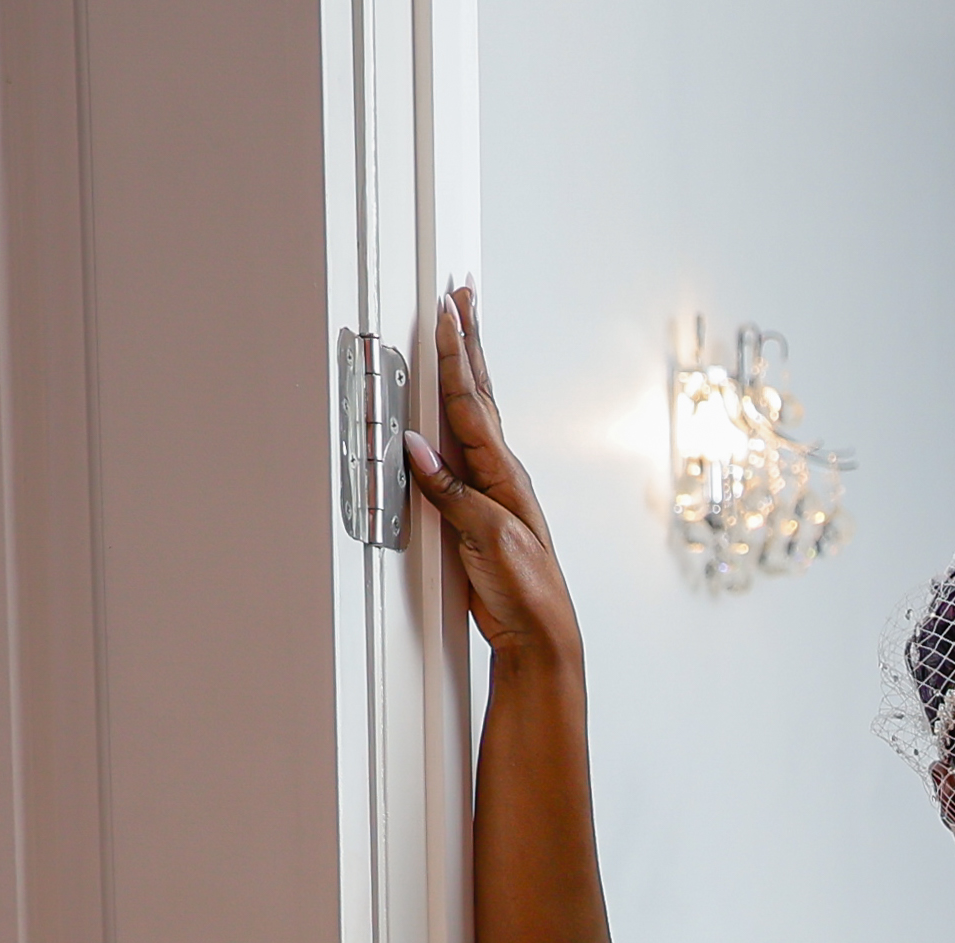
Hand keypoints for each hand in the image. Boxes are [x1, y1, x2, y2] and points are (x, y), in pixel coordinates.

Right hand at [400, 287, 581, 672]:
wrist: (541, 636)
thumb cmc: (525, 592)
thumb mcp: (487, 538)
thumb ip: (451, 492)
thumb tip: (414, 448)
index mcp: (504, 474)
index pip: (473, 401)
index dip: (457, 354)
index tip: (447, 310)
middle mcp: (500, 474)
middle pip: (478, 394)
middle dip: (468, 342)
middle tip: (461, 294)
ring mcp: (490, 489)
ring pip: (473, 415)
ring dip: (466, 370)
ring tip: (460, 329)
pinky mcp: (477, 510)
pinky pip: (460, 450)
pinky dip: (454, 418)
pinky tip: (448, 407)